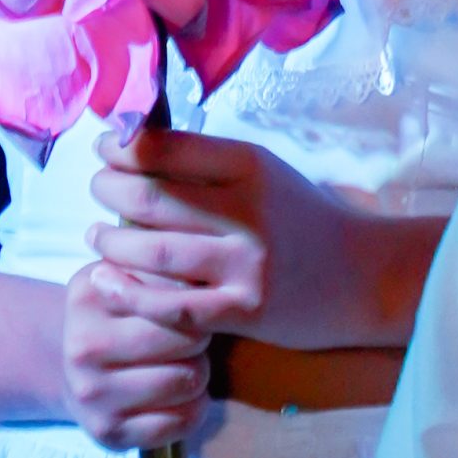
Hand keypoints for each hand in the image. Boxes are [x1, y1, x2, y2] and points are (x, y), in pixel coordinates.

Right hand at [60, 256, 209, 450]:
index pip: (170, 294)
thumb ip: (160, 262)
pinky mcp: (108, 433)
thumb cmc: (114, 308)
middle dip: (201, 337)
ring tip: (189, 362)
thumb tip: (203, 270)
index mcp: (89, 295)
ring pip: (186, 381)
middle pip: (184, 340)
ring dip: (199, 372)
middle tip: (196, 335)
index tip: (192, 301)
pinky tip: (183, 395)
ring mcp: (93, 395)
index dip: (193, 299)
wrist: (67, 361)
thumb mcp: (125, 271)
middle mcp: (84, 346)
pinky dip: (194, 408)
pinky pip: (178, 423)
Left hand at [87, 127, 363, 351]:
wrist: (363, 274)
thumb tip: (137, 146)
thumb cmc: (301, 217)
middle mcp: (248, 210)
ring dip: (111, 242)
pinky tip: (108, 282)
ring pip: (154, 252)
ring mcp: (246, 264)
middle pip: (152, 198)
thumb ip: (209, 162)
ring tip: (94, 234)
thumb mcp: (263, 172)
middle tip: (94, 188)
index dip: (122, 147)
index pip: (168, 148)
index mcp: (250, 164)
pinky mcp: (245, 311)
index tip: (102, 146)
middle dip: (109, 190)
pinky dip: (131, 294)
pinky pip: (172, 306)